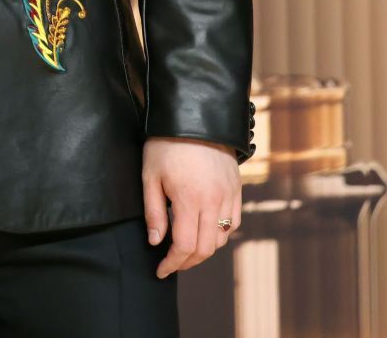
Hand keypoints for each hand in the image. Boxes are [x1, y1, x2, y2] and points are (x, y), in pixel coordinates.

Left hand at [142, 136, 240, 278]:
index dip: (172, 263)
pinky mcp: (237, 189)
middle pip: (206, 249)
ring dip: (204, 250)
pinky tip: (206, 231)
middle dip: (187, 262)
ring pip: (221, 238)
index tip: (160, 270)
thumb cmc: (166, 144)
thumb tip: (156, 242)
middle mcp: (214, 202)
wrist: (195, 116)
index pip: (185, 246)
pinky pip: (234, 223)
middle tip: (172, 264)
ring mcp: (228, 196)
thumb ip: (154, 212)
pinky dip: (221, 234)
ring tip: (186, 248)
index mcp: (190, 200)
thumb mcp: (150, 175)